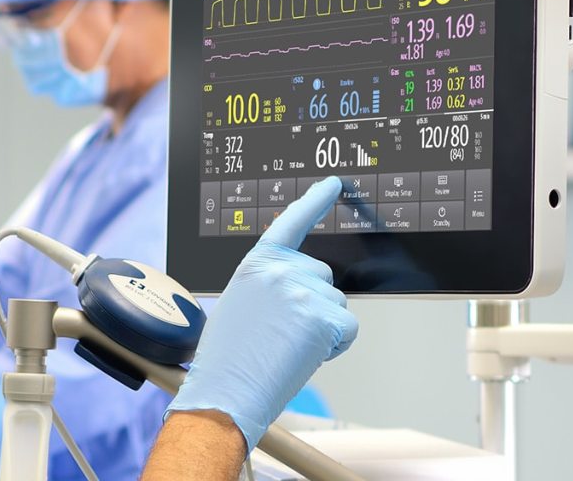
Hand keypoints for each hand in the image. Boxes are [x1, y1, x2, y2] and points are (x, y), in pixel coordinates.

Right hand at [167, 176, 358, 447]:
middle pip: (324, 278)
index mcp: (257, 263)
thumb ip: (270, 285)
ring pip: (337, 305)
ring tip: (287, 347)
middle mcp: (281, 270)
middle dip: (315, 304)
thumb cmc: (227, 357)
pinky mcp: (322, 316)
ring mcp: (303, 291)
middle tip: (284, 334)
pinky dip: (334, 345)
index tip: (333, 184)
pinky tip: (305, 354)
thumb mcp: (241, 303)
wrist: (225, 388)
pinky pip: (347, 328)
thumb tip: (301, 290)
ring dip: (323, 328)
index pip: (291, 222)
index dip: (315, 201)